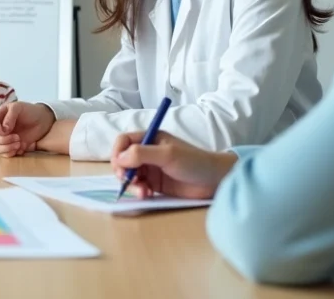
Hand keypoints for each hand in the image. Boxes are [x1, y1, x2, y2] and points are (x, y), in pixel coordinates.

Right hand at [0, 102, 54, 156]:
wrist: (42, 120)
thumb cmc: (29, 111)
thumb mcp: (18, 108)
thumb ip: (10, 116)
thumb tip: (4, 129)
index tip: (7, 130)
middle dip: (4, 140)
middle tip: (17, 137)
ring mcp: (4, 138)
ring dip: (7, 148)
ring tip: (19, 144)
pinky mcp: (11, 146)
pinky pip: (5, 154)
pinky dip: (12, 153)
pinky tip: (20, 148)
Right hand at [110, 131, 237, 199]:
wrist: (215, 181)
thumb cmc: (194, 162)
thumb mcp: (167, 155)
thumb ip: (142, 154)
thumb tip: (119, 159)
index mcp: (150, 138)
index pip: (124, 141)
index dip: (118, 152)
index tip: (119, 166)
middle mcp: (148, 152)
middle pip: (123, 159)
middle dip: (123, 171)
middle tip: (128, 180)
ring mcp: (151, 169)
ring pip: (130, 175)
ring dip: (131, 184)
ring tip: (142, 192)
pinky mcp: (156, 184)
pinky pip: (139, 187)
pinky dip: (139, 191)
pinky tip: (147, 195)